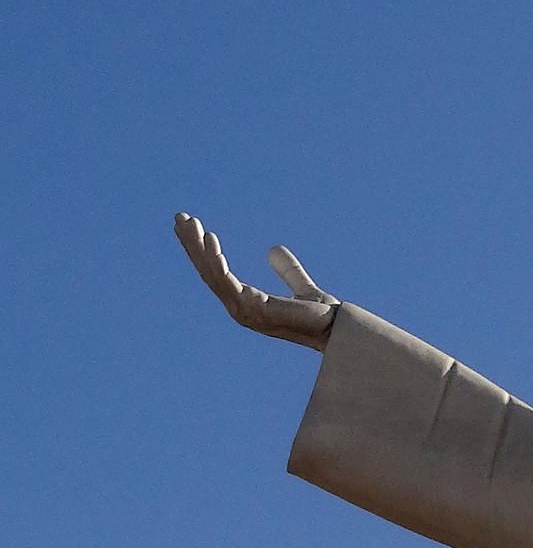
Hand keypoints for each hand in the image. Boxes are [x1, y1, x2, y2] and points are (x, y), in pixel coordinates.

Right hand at [174, 212, 338, 348]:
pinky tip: (211, 242)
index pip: (217, 273)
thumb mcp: (301, 286)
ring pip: (213, 274)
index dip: (203, 251)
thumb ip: (288, 270)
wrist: (337, 329)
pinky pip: (228, 282)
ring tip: (191, 223)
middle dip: (192, 244)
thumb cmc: (322, 315)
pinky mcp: (253, 309)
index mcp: (247, 302)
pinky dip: (217, 262)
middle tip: (179, 217)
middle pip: (208, 271)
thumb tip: (274, 249)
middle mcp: (240, 307)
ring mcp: (244, 310)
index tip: (194, 226)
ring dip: (199, 248)